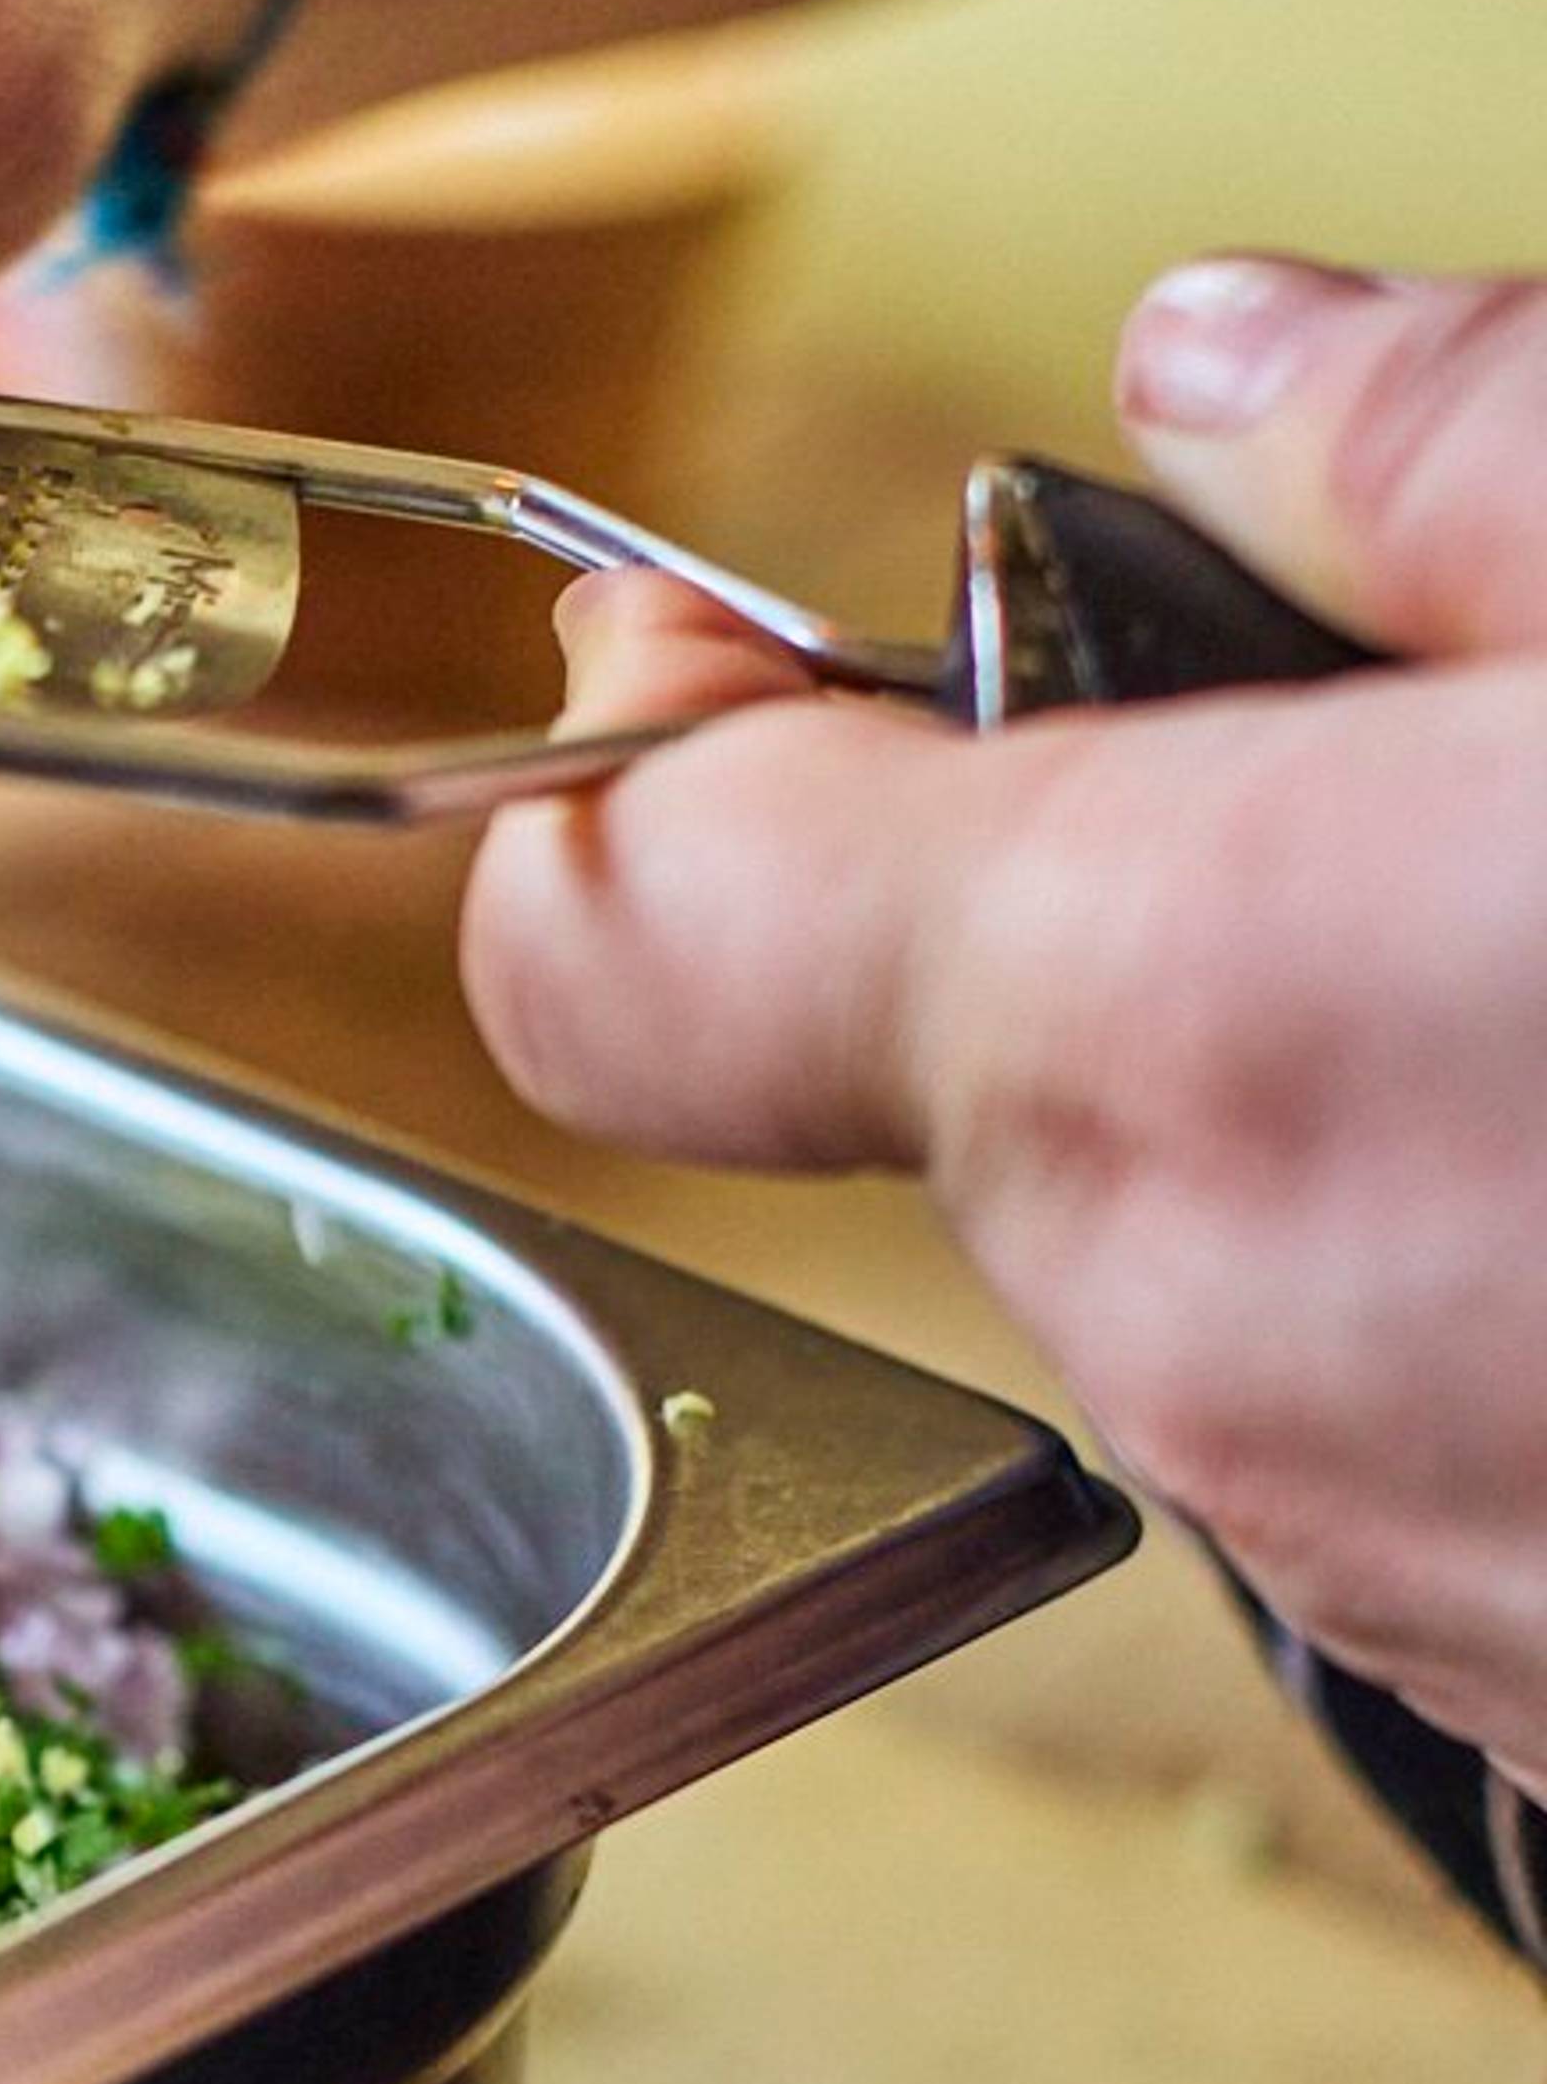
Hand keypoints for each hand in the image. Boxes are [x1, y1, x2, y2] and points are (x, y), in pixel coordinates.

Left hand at [459, 255, 1546, 1795]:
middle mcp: (1205, 1326)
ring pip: (1197, 1251)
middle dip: (1134, 892)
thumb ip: (1446, 458)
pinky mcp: (1534, 1707)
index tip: (680, 661)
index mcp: (1184, 998)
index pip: (638, 914)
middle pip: (969, 1059)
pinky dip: (1483, 1300)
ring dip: (1340, 1100)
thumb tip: (1226, 376)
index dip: (627, 761)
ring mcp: (1377, 1561)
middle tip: (1399, 777)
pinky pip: (1387, 1429)